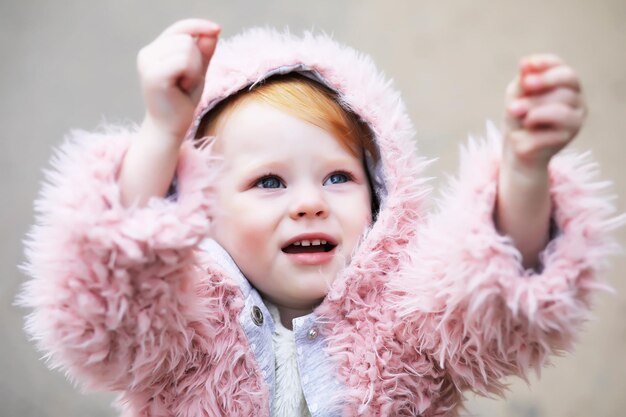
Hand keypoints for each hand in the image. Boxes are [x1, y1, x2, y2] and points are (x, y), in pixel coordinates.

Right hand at [137, 19, 220, 139]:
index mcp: (154, 50)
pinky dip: (191, 75)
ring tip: (184, 86)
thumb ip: (204, 51)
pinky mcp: (154, 75)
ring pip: (187, 49)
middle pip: (186, 39)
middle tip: (187, 82)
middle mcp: (147, 54)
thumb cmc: (182, 101)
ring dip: (194, 70)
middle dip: (197, 61)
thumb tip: (213, 30)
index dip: (199, 26)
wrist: (170, 128)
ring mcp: (148, 63)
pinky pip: (184, 61)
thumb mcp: (197, 72)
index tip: (218, 29)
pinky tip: (182, 88)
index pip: (179, 28)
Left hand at [503, 54, 585, 169]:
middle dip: (535, 95)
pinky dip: (530, 135)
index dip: (546, 65)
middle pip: (564, 88)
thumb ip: (523, 81)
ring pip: (560, 112)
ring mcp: (576, 119)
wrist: (516, 143)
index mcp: (567, 84)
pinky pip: (549, 135)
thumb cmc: (519, 113)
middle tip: (512, 105)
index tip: (525, 66)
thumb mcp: (517, 94)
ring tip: (517, 117)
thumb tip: (525, 64)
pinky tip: (523, 136)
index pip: (563, 69)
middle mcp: (577, 100)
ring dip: (532, 114)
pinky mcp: (567, 138)